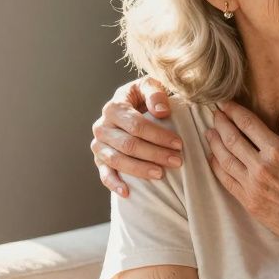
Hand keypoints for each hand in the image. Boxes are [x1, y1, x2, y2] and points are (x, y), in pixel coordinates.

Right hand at [90, 77, 183, 196]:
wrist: (130, 108)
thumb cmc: (144, 98)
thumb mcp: (150, 86)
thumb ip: (155, 93)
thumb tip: (161, 111)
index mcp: (114, 107)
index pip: (136, 125)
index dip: (158, 135)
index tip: (179, 144)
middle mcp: (102, 126)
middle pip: (128, 145)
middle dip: (154, 154)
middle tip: (177, 161)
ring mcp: (99, 145)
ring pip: (117, 160)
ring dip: (140, 169)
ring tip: (161, 174)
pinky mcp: (99, 159)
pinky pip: (104, 174)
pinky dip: (114, 184)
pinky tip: (127, 193)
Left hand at [205, 101, 278, 251]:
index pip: (249, 125)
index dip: (234, 112)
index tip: (226, 104)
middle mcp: (261, 167)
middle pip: (232, 139)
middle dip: (221, 123)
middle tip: (215, 114)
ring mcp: (252, 186)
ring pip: (224, 159)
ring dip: (214, 143)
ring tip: (210, 133)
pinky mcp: (248, 202)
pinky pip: (226, 181)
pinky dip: (216, 167)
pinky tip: (213, 158)